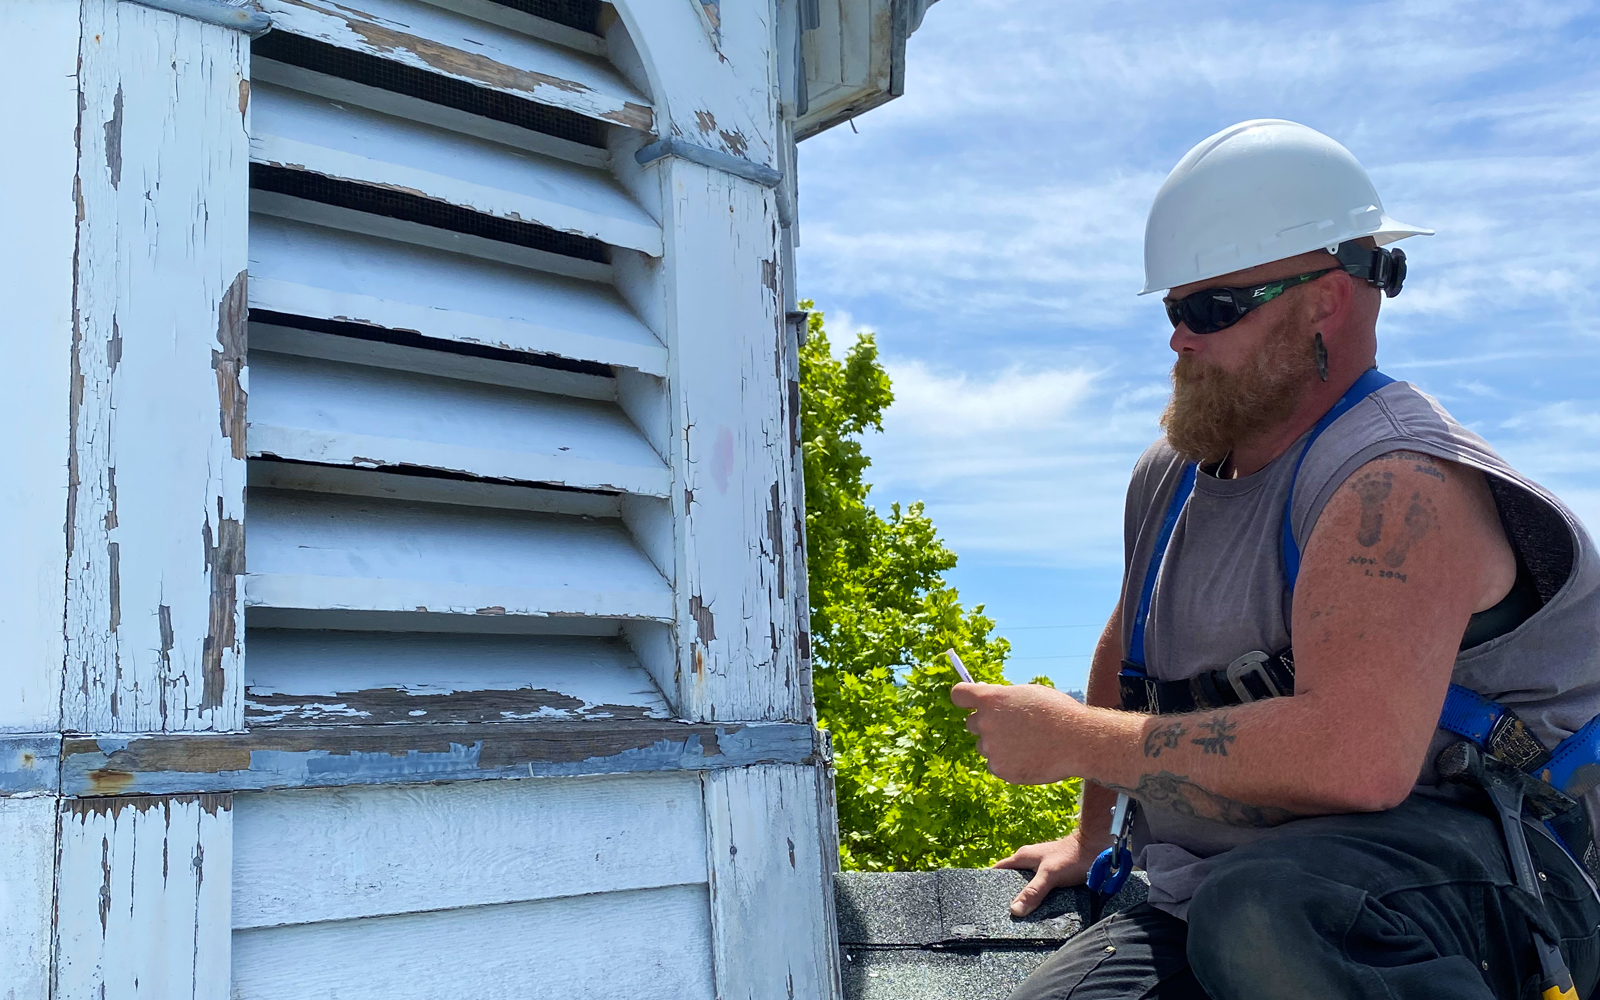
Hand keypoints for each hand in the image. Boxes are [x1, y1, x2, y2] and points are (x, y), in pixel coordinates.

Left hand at [950, 682, 1082, 783]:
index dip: (964, 697)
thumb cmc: (1058, 712)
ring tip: (1028, 743)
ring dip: (999, 744)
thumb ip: (1004, 698)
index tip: (969, 700)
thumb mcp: (1028, 694)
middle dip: (985, 723)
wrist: (1078, 741)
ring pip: (985, 746)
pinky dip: (1009, 762)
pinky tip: (1030, 757)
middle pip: (971, 723)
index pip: (959, 694)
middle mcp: (985, 723)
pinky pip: (997, 765)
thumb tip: (988, 702)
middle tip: (1009, 725)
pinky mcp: (1000, 769)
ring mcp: (991, 748)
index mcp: (991, 699)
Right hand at [993, 832, 1097, 915]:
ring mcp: (1042, 867)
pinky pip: (1040, 887)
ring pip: (1027, 884)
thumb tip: (1014, 910)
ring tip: (1021, 916)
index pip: (998, 870)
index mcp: (1023, 857)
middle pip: (1012, 879)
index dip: (989, 881)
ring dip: (1025, 897)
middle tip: (1002, 914)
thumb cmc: (1072, 856)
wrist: (1097, 847)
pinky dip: (1038, 897)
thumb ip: (1033, 891)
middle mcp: (1030, 861)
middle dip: (1008, 894)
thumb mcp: (1050, 875)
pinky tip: (1040, 910)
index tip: (982, 898)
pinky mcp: (1054, 874)